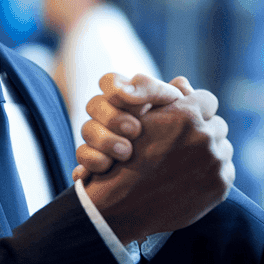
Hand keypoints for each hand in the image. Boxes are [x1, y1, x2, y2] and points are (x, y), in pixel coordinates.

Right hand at [73, 73, 191, 179]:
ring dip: (105, 140)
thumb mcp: (182, 117)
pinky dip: (93, 162)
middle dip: (113, 117)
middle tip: (135, 130)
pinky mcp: (93, 164)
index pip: (110, 82)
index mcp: (128, 99)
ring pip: (87, 130)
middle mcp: (109, 116)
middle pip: (94, 104)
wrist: (172, 180)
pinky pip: (82, 158)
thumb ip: (179, 99)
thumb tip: (179, 82)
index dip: (116, 88)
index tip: (132, 100)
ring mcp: (99, 139)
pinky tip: (107, 168)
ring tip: (127, 153)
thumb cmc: (179, 141)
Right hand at [79, 74, 234, 244]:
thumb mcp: (139, 121)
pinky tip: (191, 179)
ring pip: (223, 149)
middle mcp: (205, 136)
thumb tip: (183, 82)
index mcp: (186, 115)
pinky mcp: (221, 186)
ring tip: (187, 163)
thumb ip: (164, 98)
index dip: (195, 109)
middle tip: (185, 145)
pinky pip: (225, 172)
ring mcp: (216, 163)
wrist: (123, 207)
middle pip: (218, 125)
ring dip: (210, 153)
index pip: (207, 100)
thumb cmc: (124, 160)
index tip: (185, 120)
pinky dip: (212, 174)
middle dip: (204, 132)